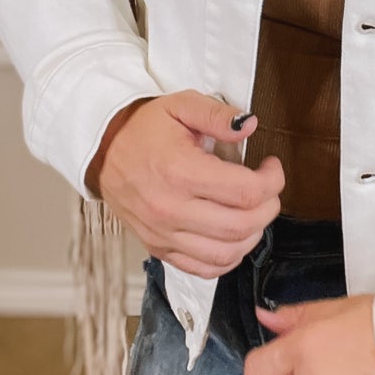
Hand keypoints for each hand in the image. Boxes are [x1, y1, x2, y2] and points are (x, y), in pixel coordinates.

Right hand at [88, 91, 284, 277]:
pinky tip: (233, 235)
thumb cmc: (142, 129)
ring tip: (253, 211)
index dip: (272, 181)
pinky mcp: (159, 248)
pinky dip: (228, 258)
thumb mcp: (180, 105)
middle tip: (268, 189)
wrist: (102, 151)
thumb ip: (217, 115)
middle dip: (268, 207)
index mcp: (180, 172)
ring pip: (227, 254)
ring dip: (253, 234)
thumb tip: (250, 126)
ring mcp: (164, 234)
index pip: (245, 192)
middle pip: (242, 226)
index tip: (271, 167)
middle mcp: (171, 209)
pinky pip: (205, 269)